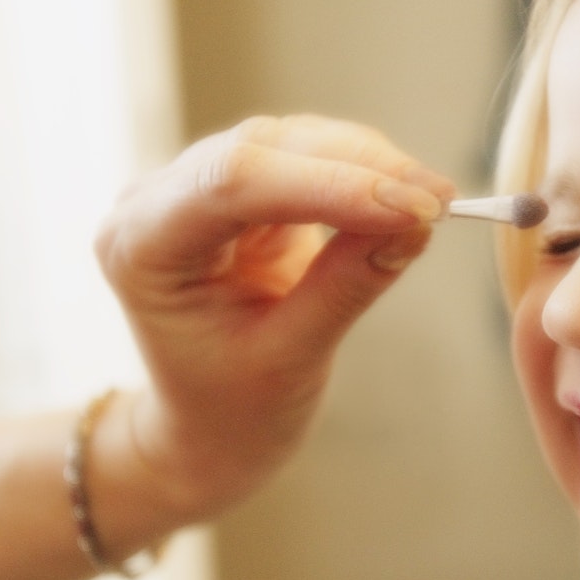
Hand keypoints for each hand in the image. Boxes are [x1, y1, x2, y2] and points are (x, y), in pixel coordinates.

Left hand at [95, 115, 455, 520]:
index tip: (411, 205)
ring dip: (369, 165)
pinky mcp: (240, 194)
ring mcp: (195, 191)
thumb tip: (415, 224)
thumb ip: (348, 286)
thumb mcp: (291, 361)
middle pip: (262, 150)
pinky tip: (406, 199)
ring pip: (291, 144)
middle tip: (437, 200)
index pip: (232, 183)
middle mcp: (156, 203)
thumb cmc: (232, 413)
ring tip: (433, 201)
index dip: (330, 185)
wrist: (206, 435)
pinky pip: (308, 162)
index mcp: (141, 247)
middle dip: (358, 167)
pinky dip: (362, 177)